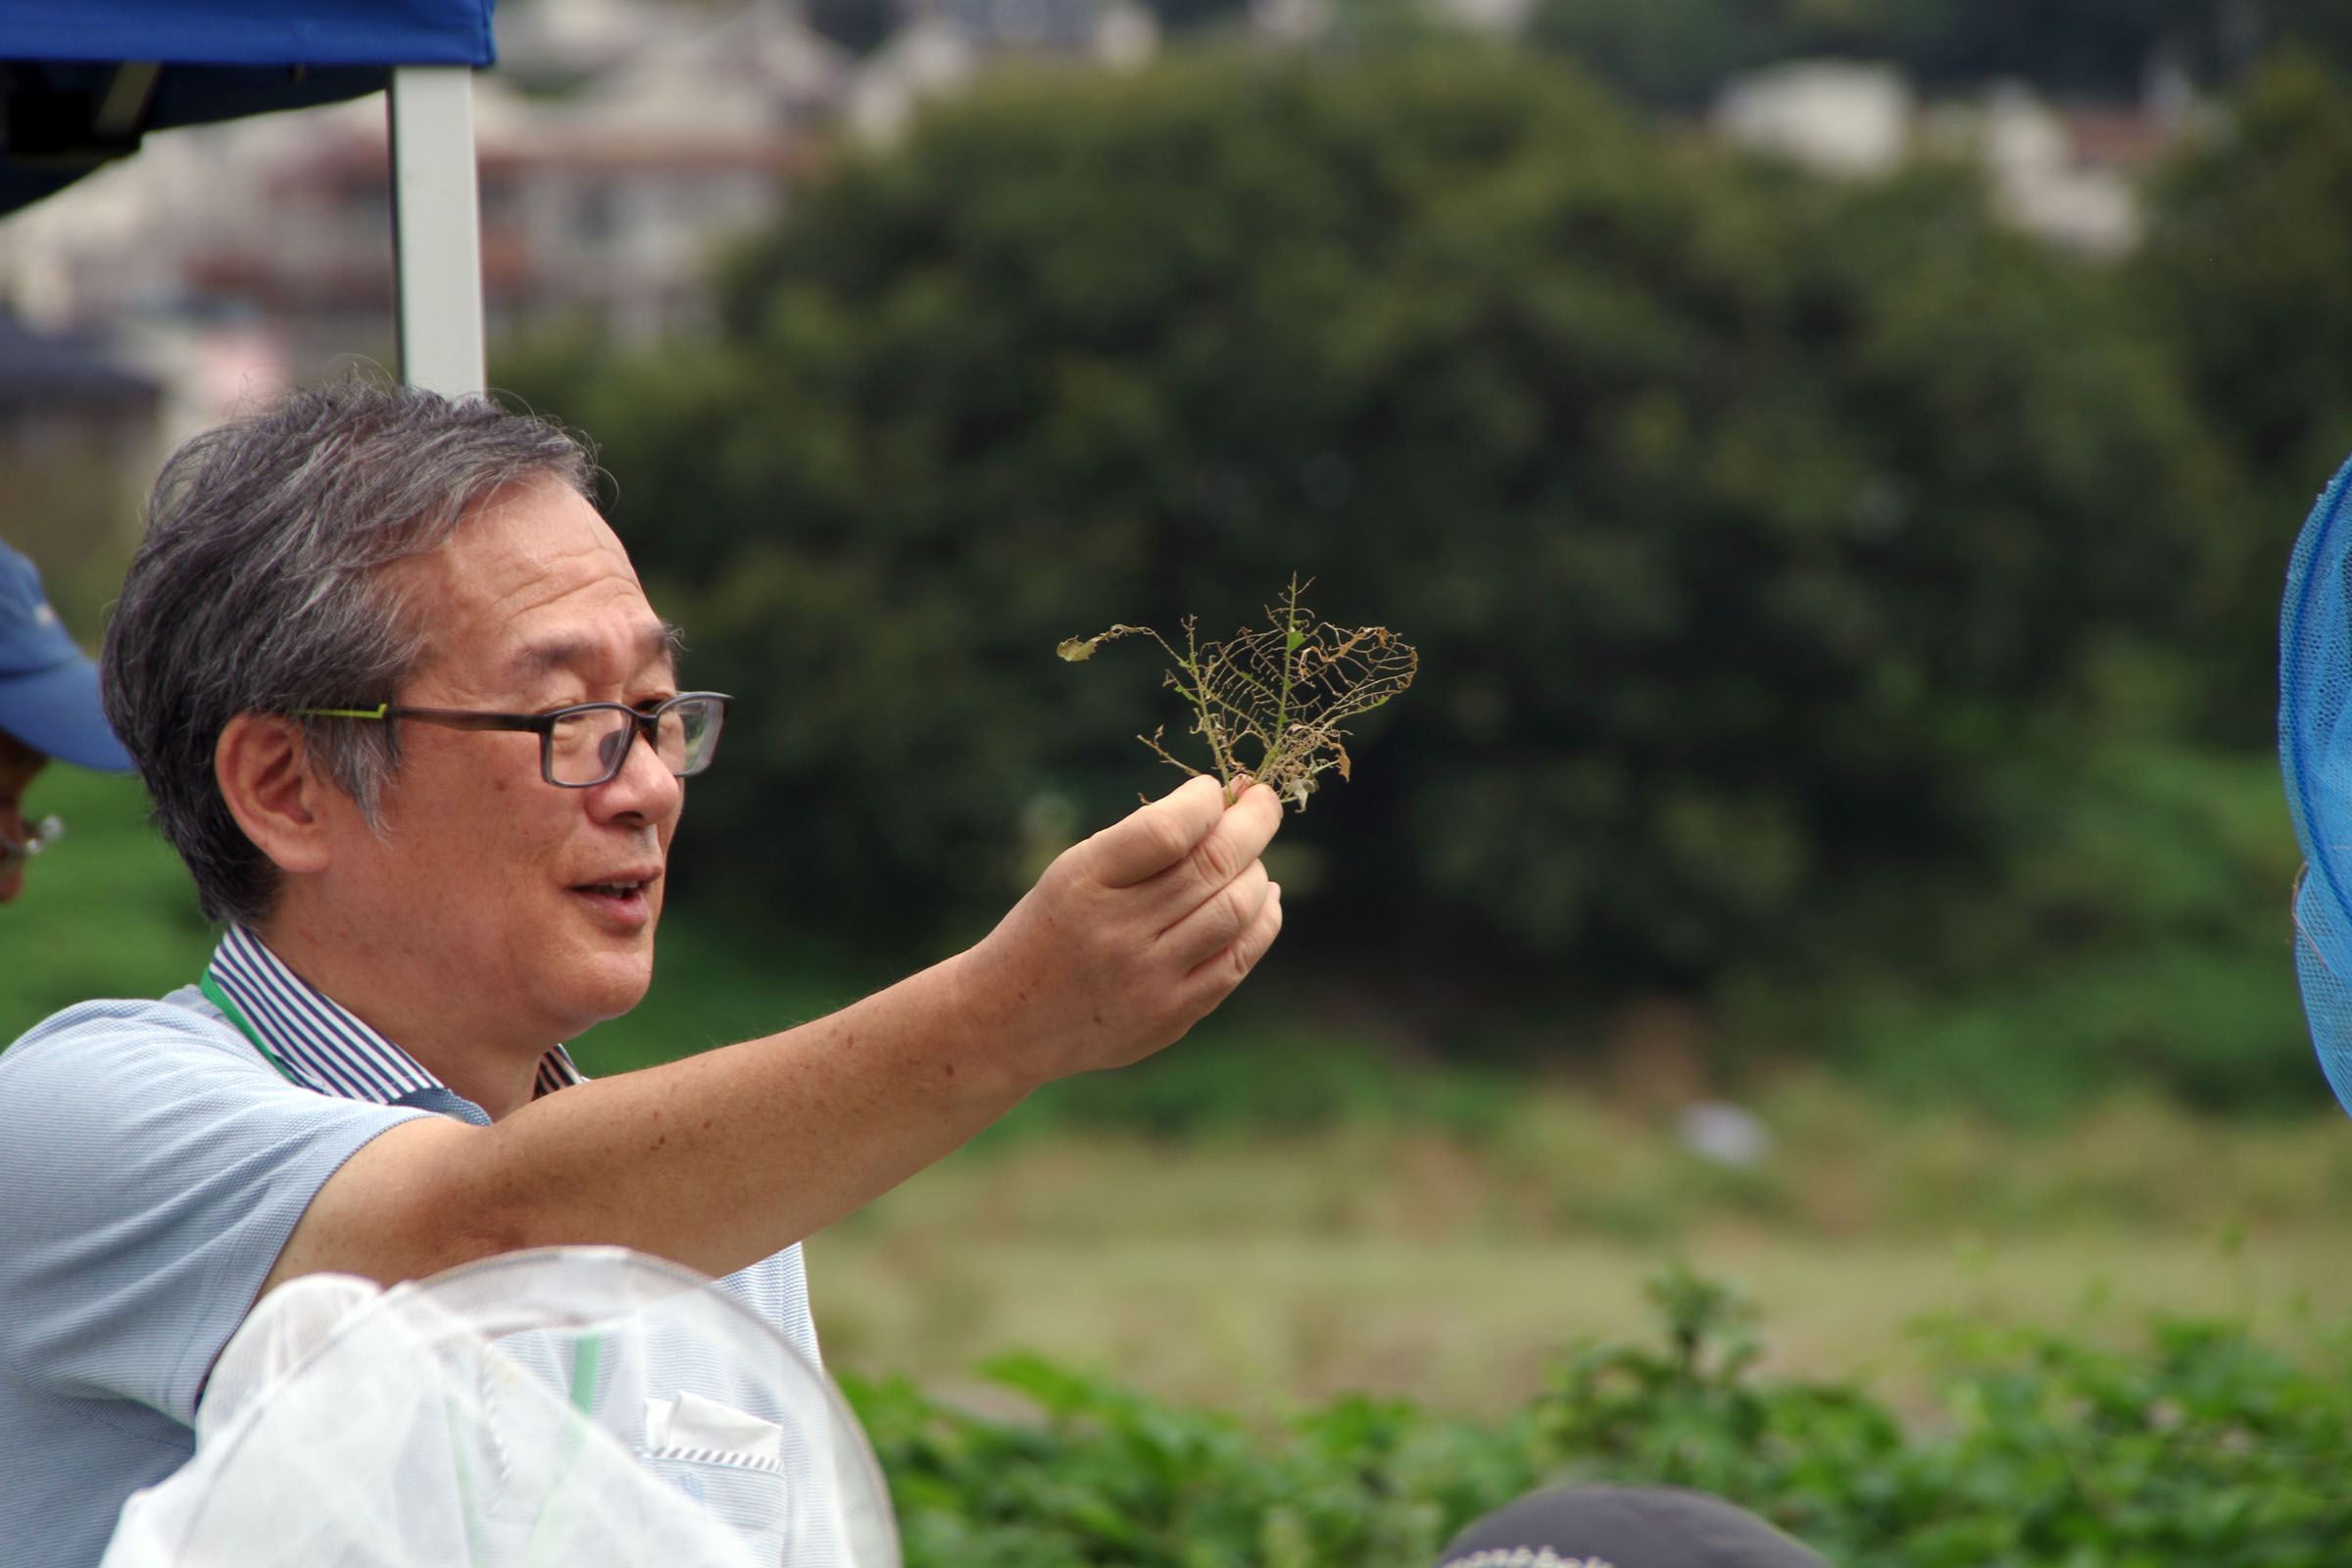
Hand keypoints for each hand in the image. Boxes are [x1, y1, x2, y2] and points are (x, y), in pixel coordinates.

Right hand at [947, 774, 1283, 1086]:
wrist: (1008, 1020)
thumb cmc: (1052, 926)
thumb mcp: (1073, 871)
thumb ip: (1140, 843)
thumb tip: (1223, 806)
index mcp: (1084, 882)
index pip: (1167, 830)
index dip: (1205, 801)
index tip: (1214, 789)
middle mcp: (1116, 931)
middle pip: (1212, 866)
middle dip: (1253, 823)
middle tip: (1263, 802)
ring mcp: (1147, 978)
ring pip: (1234, 910)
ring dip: (1257, 872)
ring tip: (1254, 857)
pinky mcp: (1170, 1016)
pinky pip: (1237, 960)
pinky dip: (1261, 921)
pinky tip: (1263, 899)